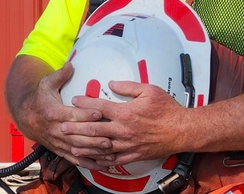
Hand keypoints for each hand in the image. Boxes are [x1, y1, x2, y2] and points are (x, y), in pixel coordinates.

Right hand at [12, 63, 112, 168]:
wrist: (26, 117)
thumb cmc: (40, 98)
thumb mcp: (46, 83)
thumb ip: (60, 75)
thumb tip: (71, 64)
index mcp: (52, 113)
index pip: (71, 115)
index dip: (86, 114)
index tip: (100, 113)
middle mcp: (55, 130)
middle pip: (76, 136)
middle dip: (93, 138)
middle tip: (110, 138)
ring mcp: (57, 142)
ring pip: (77, 149)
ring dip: (93, 152)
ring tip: (110, 152)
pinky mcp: (60, 150)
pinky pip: (75, 159)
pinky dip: (89, 163)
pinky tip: (102, 164)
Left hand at [64, 81, 185, 165]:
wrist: (182, 130)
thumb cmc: (167, 109)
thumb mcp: (150, 90)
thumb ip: (129, 86)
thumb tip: (112, 83)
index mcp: (126, 112)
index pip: (99, 107)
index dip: (85, 103)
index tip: (74, 100)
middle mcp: (123, 130)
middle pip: (94, 129)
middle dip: (76, 128)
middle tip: (62, 127)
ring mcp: (127, 144)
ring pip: (101, 147)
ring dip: (84, 146)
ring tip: (71, 145)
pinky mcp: (133, 154)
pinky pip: (114, 159)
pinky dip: (101, 160)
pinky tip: (92, 159)